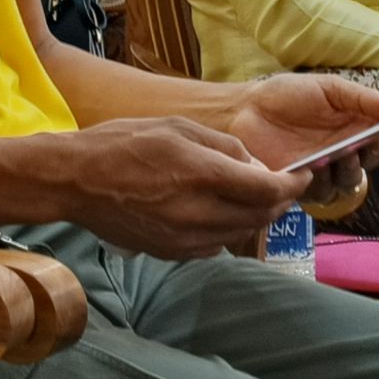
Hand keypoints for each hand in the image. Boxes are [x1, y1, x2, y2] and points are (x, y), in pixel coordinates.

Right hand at [59, 118, 307, 258]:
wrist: (75, 181)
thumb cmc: (123, 143)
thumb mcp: (179, 126)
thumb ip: (224, 147)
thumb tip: (255, 166)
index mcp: (202, 174)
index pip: (268, 189)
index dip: (294, 185)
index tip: (303, 175)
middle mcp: (198, 212)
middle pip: (260, 216)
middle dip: (279, 201)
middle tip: (284, 186)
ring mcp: (184, 238)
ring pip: (240, 234)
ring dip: (256, 217)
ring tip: (255, 198)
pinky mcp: (171, 252)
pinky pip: (215, 245)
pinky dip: (228, 230)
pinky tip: (220, 213)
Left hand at [230, 75, 378, 206]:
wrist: (243, 111)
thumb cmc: (285, 96)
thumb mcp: (328, 89)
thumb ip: (364, 99)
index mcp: (355, 124)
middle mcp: (345, 149)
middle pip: (375, 159)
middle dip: (377, 151)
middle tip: (373, 140)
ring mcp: (325, 170)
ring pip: (351, 181)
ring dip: (351, 168)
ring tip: (342, 153)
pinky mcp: (303, 186)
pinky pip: (323, 193)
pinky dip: (323, 181)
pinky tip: (314, 166)